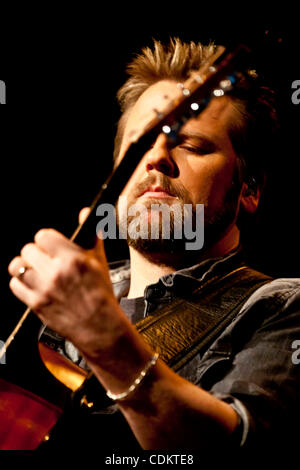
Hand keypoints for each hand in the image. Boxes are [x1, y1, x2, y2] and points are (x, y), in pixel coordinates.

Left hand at [8, 211, 126, 360]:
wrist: (99, 326)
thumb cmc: (100, 293)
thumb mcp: (99, 261)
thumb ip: (90, 235)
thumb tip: (86, 213)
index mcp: (72, 259)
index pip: (43, 236)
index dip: (47, 239)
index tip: (51, 245)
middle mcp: (55, 273)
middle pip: (28, 250)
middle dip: (36, 252)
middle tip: (45, 259)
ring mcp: (43, 289)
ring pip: (17, 266)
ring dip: (25, 266)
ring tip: (35, 270)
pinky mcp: (35, 304)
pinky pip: (15, 285)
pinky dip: (21, 283)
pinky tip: (32, 283)